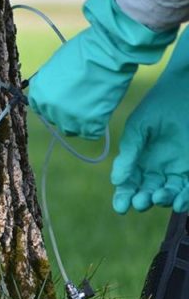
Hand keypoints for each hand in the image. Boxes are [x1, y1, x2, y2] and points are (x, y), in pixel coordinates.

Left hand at [28, 0, 174, 139]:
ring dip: (80, 121)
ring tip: (92, 105)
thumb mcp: (56, 64)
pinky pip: (90, 133)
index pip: (40, 108)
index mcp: (38, 94)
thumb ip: (50, 82)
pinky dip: (96, 125)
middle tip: (82, 99)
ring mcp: (68, 118)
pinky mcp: (89, 124)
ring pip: (71, 129)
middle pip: (55, 119)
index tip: (64, 99)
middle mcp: (49, 108)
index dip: (53, 104)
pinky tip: (101, 111)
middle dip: (66, 112)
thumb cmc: (84, 51)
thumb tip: (53, 90)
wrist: (108, 50)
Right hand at [111, 29, 188, 213]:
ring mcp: (176, 169)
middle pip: (147, 194)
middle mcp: (155, 170)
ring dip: (164, 201)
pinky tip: (180, 200)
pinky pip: (188, 187)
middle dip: (143, 200)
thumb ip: (129, 154)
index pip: (128, 186)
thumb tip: (117, 181)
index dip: (123, 198)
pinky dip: (185, 197)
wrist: (183, 90)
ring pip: (169, 194)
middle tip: (142, 200)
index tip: (121, 207)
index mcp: (136, 163)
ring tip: (161, 197)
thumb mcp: (138, 129)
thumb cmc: (157, 107)